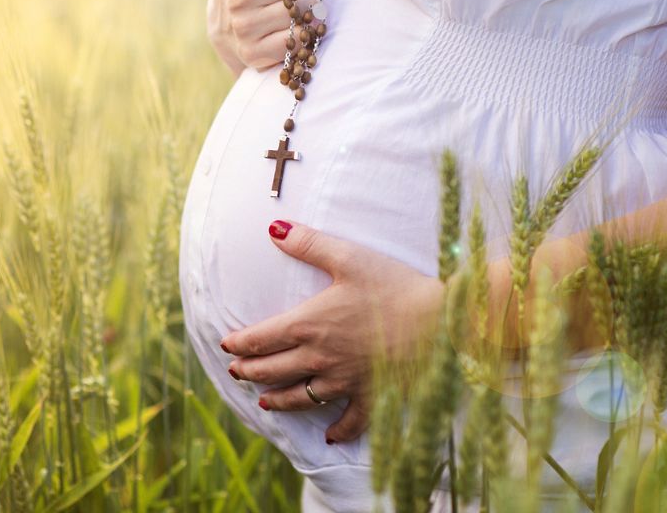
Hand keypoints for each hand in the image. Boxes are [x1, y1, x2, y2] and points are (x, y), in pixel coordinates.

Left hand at [220, 220, 444, 443]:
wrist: (439, 322)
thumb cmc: (394, 286)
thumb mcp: (349, 257)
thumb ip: (309, 244)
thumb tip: (274, 228)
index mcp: (309, 324)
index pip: (261, 338)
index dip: (240, 342)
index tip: (227, 343)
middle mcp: (320, 358)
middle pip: (272, 371)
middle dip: (249, 371)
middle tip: (236, 371)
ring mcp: (344, 381)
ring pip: (300, 398)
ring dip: (277, 400)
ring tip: (264, 402)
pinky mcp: (371, 396)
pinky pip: (349, 421)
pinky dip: (337, 430)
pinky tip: (329, 438)